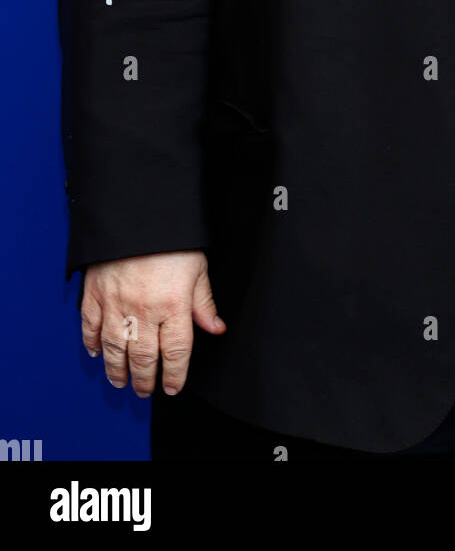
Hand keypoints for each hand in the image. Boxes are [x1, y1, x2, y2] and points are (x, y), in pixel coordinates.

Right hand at [80, 250, 225, 397]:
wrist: (138, 211)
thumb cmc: (171, 238)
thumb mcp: (197, 267)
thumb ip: (204, 302)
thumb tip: (216, 328)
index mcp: (174, 304)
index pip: (176, 352)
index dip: (175, 374)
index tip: (173, 386)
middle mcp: (144, 310)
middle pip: (144, 357)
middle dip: (145, 379)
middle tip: (145, 390)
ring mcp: (116, 304)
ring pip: (115, 349)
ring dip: (117, 370)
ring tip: (121, 381)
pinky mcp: (95, 294)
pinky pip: (91, 326)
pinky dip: (92, 343)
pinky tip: (97, 353)